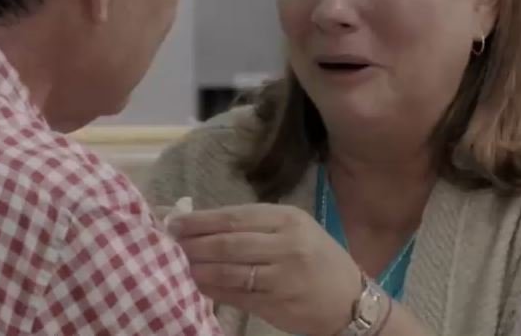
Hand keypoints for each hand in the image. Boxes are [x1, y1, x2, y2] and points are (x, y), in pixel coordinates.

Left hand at [169, 204, 362, 335]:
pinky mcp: (277, 303)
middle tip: (168, 244)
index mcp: (289, 219)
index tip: (175, 223)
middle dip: (193, 244)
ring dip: (197, 268)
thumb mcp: (296, 231)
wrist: (351, 301)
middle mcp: (287, 245)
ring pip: (229, 271)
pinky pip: (236, 295)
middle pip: (228, 243)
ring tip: (176, 265)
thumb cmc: (319, 260)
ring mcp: (282, 276)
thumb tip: (204, 226)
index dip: (201, 221)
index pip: (235, 216)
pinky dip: (212, 290)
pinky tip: (196, 285)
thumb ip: (256, 226)